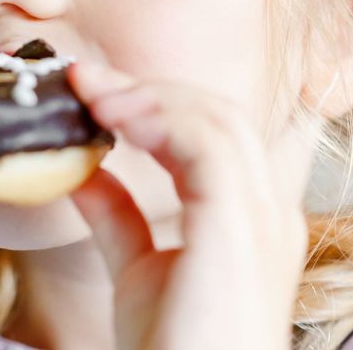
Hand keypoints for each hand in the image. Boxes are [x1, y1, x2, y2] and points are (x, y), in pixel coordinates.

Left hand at [67, 62, 314, 349]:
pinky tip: (114, 119)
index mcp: (251, 219)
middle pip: (220, 115)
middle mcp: (267, 212)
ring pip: (218, 120)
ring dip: (148, 96)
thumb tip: (85, 170)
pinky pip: (208, 146)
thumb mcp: (138, 271)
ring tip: (92, 94)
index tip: (92, 91)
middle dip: (150, 89)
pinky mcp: (238, 227)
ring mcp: (262, 218)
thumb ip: (118, 217)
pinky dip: (159, 118)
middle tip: (85, 80)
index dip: (155, 103)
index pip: (215, 133)